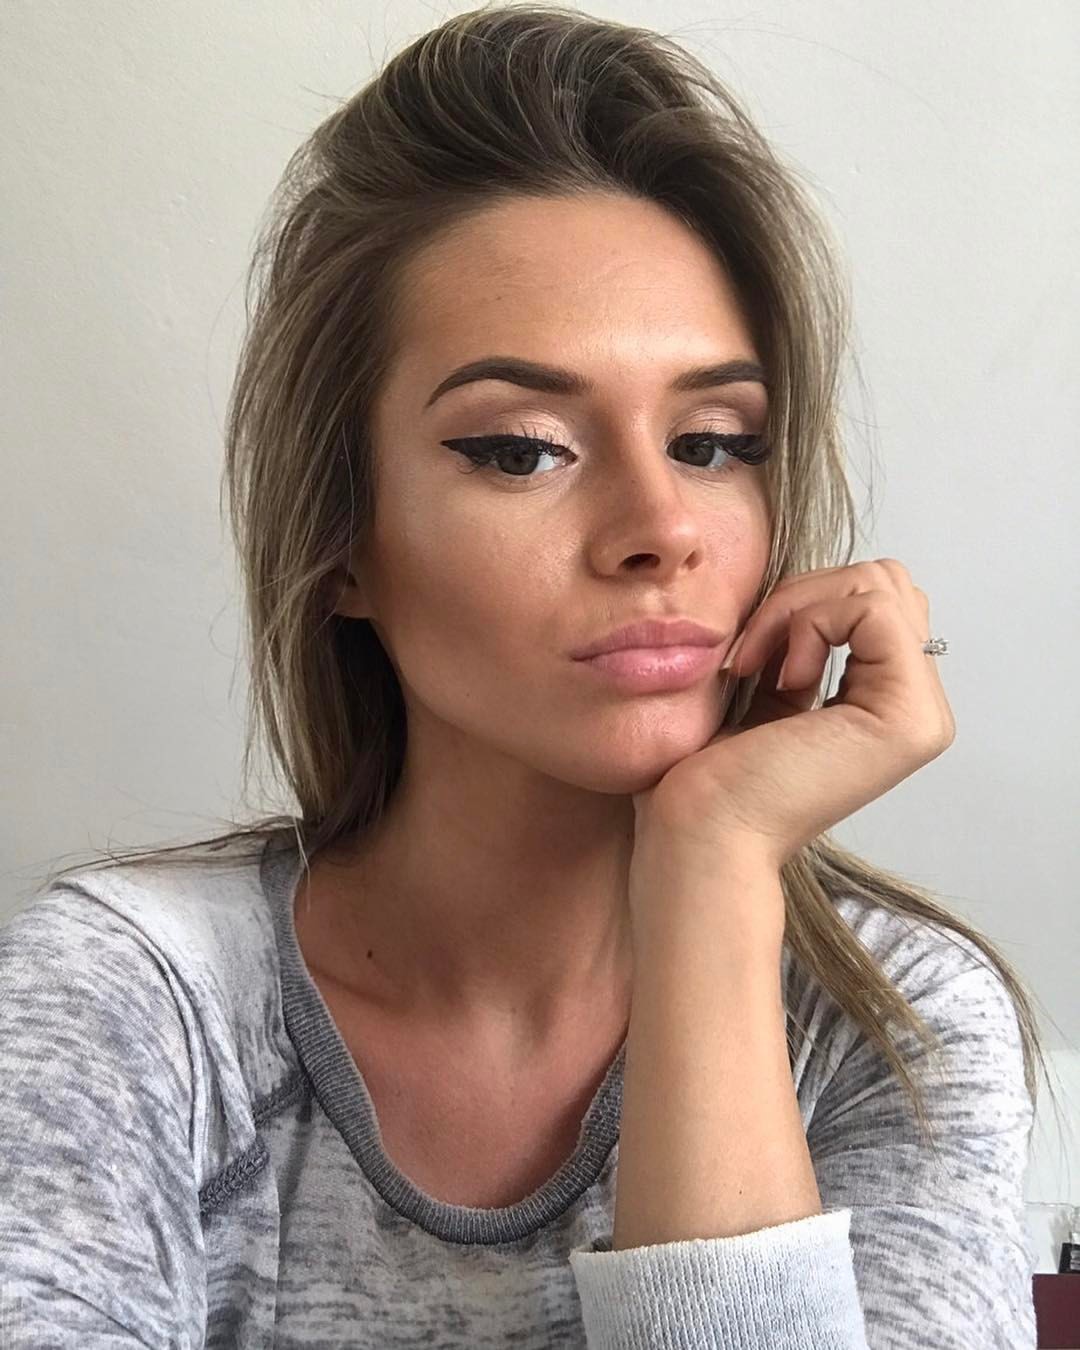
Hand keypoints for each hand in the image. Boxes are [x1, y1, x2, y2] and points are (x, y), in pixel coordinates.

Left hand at [630, 558, 955, 915]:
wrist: (699, 833)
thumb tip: (811, 586)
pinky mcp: (908, 717)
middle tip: (751, 655)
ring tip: (757, 666)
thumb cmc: (709, 774)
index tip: (745, 656)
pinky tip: (778, 675)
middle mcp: (917, 711)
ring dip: (799, 607)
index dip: (803, 600)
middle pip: (886, 581)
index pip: (873, 595)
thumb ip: (801, 641)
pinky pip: (872, 607)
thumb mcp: (764, 687)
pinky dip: (809, 620)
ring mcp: (921, 716)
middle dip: (805, 594)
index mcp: (887, 703)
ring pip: (880, 585)